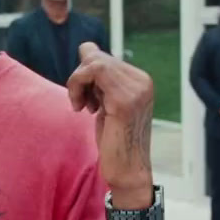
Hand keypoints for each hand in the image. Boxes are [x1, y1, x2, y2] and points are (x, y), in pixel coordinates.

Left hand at [67, 42, 154, 203]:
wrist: (128, 171)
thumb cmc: (115, 141)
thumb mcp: (106, 102)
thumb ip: (101, 79)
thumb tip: (86, 47)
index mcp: (141, 81)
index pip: (103, 58)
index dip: (86, 75)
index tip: (88, 98)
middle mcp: (142, 81)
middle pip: (97, 57)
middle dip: (80, 78)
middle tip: (82, 103)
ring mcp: (136, 89)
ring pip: (94, 62)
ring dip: (77, 83)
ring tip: (82, 105)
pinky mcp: (124, 100)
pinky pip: (92, 73)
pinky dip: (77, 87)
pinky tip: (81, 109)